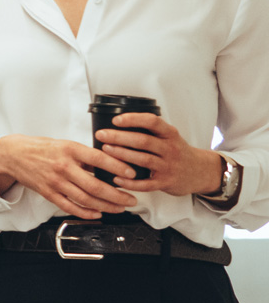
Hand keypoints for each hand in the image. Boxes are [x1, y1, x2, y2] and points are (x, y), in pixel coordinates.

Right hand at [0, 135, 136, 218]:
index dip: (117, 167)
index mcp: (69, 149)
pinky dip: (86, 212)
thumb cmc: (41, 148)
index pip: (98, 159)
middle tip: (131, 199)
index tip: (131, 173)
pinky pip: (70, 207)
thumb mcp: (64, 144)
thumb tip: (108, 163)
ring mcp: (55, 182)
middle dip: (117, 195)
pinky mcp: (48, 193)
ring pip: (85, 199)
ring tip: (119, 207)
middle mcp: (63, 166)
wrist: (13, 155)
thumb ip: (84, 154)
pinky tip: (97, 213)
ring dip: (106, 206)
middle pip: (95, 185)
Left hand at [97, 113, 222, 196]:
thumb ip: (150, 131)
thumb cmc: (177, 151)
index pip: (152, 121)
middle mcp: (171, 148)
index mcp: (170, 134)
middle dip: (119, 137)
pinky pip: (146, 184)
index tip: (115, 120)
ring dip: (122, 155)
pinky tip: (116, 179)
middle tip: (101, 135)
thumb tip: (117, 124)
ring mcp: (169, 166)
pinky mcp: (166, 182)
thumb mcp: (169, 136)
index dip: (133, 119)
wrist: (200, 172)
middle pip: (143, 141)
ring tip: (105, 150)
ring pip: (143, 159)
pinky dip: (130, 182)